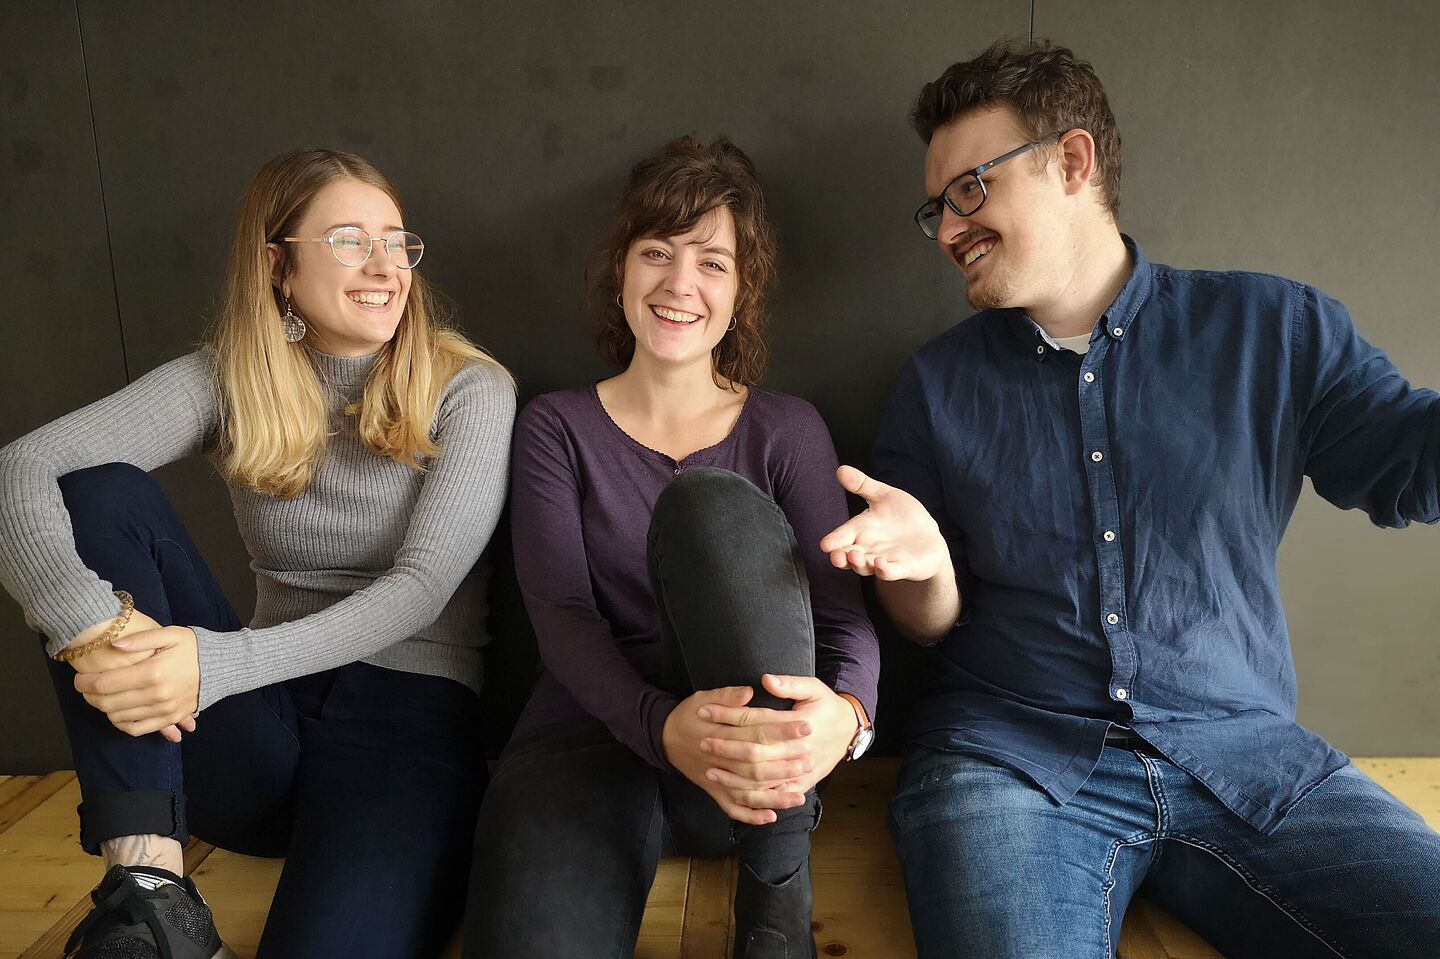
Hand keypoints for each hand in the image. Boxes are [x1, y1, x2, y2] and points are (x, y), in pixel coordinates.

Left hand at [73, 626, 200, 739]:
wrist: (221, 667)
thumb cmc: (193, 648)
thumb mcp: (170, 634)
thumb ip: (141, 639)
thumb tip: (115, 645)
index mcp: (153, 672)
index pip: (106, 684)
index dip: (86, 683)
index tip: (79, 678)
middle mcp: (157, 695)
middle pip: (108, 703)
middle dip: (89, 697)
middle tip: (86, 688)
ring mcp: (163, 710)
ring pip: (118, 717)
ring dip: (103, 709)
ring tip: (101, 697)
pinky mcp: (169, 719)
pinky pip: (137, 729)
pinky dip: (121, 724)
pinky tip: (117, 713)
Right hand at [663, 687, 807, 825]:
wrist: (664, 738)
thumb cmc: (688, 715)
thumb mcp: (703, 698)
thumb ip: (727, 696)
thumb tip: (750, 692)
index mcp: (721, 733)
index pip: (757, 732)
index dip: (782, 730)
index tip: (805, 727)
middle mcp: (720, 760)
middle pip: (756, 766)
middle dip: (784, 764)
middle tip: (809, 760)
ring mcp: (717, 780)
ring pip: (748, 792)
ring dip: (774, 796)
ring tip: (799, 795)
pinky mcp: (714, 792)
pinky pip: (733, 808)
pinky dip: (751, 816)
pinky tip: (771, 817)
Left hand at [699, 675, 856, 804]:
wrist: (849, 732)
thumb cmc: (827, 706)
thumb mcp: (814, 688)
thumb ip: (790, 684)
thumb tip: (765, 680)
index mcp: (799, 724)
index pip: (756, 720)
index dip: (728, 715)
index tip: (705, 710)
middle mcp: (798, 750)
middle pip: (755, 752)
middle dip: (725, 747)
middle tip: (703, 741)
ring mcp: (800, 772)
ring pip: (761, 780)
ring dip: (733, 776)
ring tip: (710, 769)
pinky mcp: (800, 786)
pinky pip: (772, 797)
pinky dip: (752, 798)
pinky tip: (734, 793)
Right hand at [820, 465, 951, 581]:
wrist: (928, 536)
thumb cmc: (901, 516)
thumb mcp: (884, 496)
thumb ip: (862, 485)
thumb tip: (840, 469)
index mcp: (861, 530)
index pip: (842, 537)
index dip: (833, 541)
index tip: (825, 544)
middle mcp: (868, 549)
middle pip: (849, 556)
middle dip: (841, 557)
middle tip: (836, 556)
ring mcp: (884, 560)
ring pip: (866, 566)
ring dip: (859, 564)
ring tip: (855, 557)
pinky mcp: (902, 568)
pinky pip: (891, 572)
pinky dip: (885, 571)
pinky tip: (881, 565)